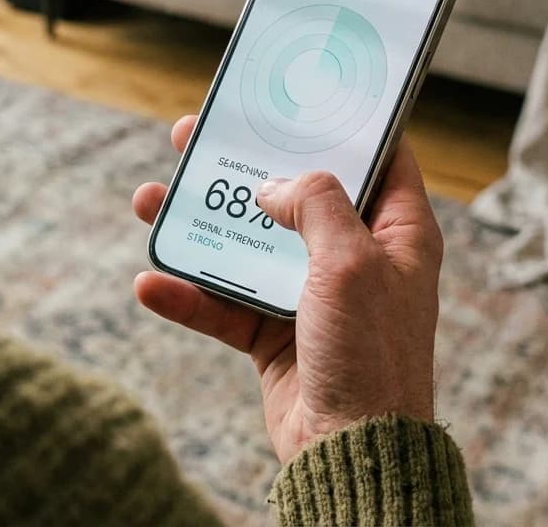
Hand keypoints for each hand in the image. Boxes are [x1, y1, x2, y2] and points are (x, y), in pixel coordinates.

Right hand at [132, 116, 443, 463]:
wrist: (349, 452)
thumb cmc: (370, 355)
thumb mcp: (351, 262)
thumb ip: (316, 204)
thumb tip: (274, 185)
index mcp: (397, 231)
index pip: (378, 156)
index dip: (340, 122)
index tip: (297, 95)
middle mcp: (355, 256)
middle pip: (293, 192)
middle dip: (242, 164)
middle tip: (195, 135)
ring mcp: (311, 295)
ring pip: (247, 243)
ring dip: (198, 224)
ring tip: (150, 199)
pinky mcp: (274, 333)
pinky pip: (224, 303)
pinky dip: (188, 293)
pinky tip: (150, 281)